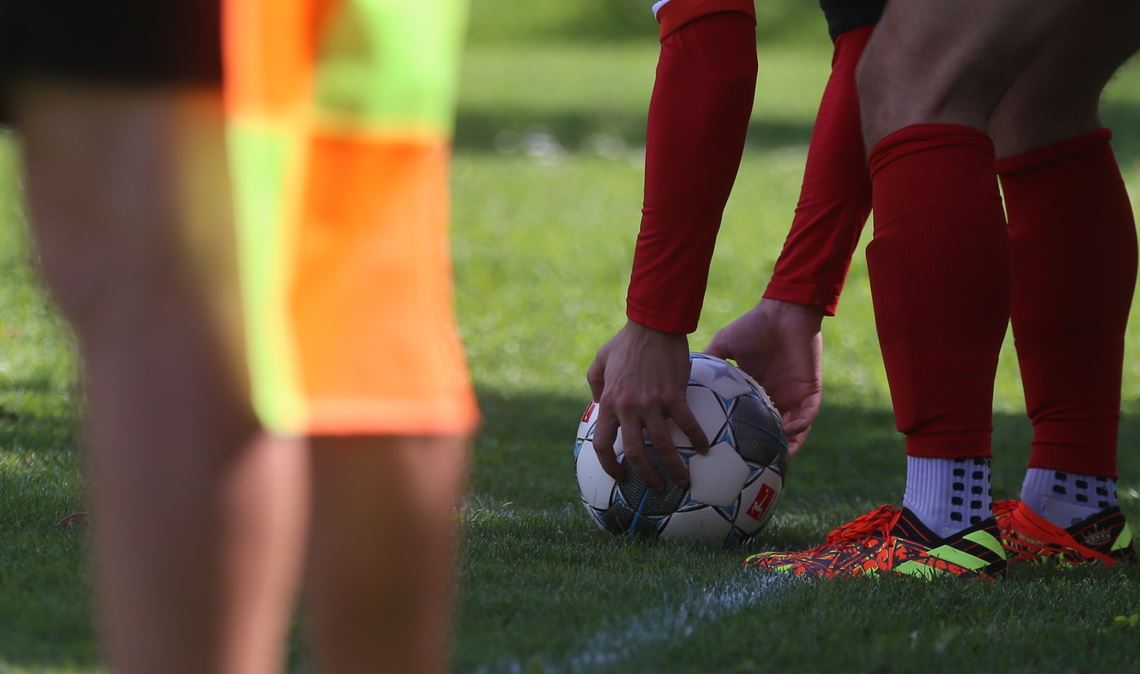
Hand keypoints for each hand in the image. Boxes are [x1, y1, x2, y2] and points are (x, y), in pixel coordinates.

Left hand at [586, 321, 709, 491]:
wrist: (653, 324)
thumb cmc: (626, 341)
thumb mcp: (600, 360)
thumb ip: (595, 383)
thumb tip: (597, 403)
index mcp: (610, 402)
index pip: (603, 444)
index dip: (610, 465)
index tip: (620, 475)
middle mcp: (628, 408)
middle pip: (633, 453)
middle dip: (645, 475)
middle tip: (655, 487)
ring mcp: (651, 403)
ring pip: (661, 445)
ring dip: (673, 468)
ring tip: (682, 481)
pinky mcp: (674, 395)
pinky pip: (687, 424)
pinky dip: (697, 439)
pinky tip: (705, 449)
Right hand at [705, 299, 822, 455]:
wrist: (782, 312)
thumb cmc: (754, 325)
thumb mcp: (724, 345)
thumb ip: (710, 362)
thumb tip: (682, 376)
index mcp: (757, 389)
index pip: (752, 420)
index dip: (744, 437)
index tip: (727, 451)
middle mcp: (776, 397)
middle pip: (774, 432)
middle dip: (768, 451)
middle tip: (753, 468)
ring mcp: (795, 395)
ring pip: (796, 431)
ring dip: (788, 445)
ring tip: (775, 460)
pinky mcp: (811, 390)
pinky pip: (808, 415)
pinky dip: (800, 426)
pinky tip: (788, 431)